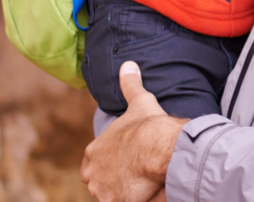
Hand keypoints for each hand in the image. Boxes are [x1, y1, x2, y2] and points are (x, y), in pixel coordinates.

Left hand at [80, 61, 188, 201]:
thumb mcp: (140, 102)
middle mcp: (93, 172)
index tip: (124, 161)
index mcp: (95, 150)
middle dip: (111, 179)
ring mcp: (102, 190)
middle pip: (98, 180)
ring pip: (108, 195)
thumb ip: (130, 85)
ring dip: (119, 191)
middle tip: (132, 174)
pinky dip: (129, 200)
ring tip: (139, 185)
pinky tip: (143, 194)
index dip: (109, 161)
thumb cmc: (149, 126)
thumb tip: (128, 65)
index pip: (93, 161)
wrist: (161, 148)